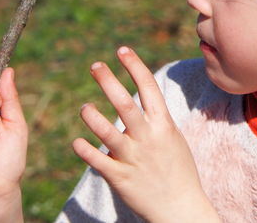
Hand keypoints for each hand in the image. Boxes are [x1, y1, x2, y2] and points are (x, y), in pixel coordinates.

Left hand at [72, 47, 220, 222]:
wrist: (180, 208)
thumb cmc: (178, 170)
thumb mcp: (173, 138)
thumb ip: (156, 119)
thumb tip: (142, 97)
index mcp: (163, 124)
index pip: (149, 87)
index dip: (134, 65)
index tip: (122, 50)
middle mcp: (148, 137)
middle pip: (125, 103)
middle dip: (108, 81)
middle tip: (95, 66)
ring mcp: (133, 158)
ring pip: (107, 132)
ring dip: (92, 116)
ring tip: (84, 107)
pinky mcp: (120, 178)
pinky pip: (98, 161)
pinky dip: (85, 150)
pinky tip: (76, 141)